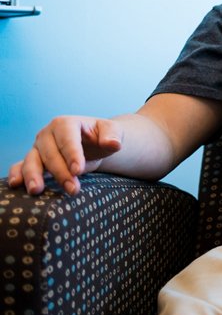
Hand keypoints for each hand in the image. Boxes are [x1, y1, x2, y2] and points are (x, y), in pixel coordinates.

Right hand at [7, 116, 123, 195]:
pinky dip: (16, 174)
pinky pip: (20, 166)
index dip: (71, 154)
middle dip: (61, 173)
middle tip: (73, 190)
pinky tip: (16, 185)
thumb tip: (113, 143)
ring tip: (36, 190)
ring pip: (32, 161)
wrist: (93, 143)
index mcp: (65, 123)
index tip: (78, 170)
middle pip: (50, 154)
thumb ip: (113, 136)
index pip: (67, 138)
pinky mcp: (34, 160)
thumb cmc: (103, 136)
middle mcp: (47, 134)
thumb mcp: (112, 133)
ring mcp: (38, 147)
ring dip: (33, 176)